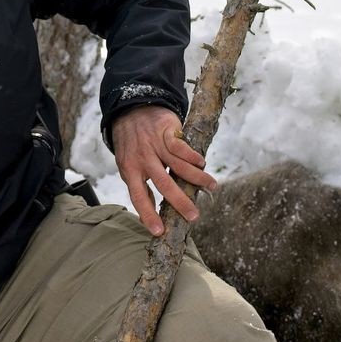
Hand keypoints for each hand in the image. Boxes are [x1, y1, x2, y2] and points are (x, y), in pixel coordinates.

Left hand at [110, 106, 216, 236]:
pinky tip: (202, 164)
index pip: (138, 197)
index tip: (159, 232)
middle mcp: (143, 159)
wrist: (132, 109)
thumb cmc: (131, 144)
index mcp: (130, 170)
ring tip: (212, 187)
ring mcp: (155, 145)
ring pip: (179, 166)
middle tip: (194, 216)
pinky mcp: (166, 132)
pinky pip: (182, 147)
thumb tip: (148, 216)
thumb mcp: (128, 166)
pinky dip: (193, 156)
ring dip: (197, 178)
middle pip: (163, 184)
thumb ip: (139, 188)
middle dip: (180, 202)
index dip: (148, 214)